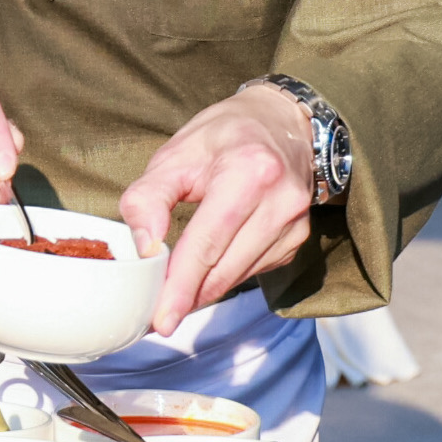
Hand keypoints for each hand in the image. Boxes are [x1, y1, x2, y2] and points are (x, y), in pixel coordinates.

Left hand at [120, 84, 314, 335]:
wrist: (282, 122)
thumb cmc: (221, 137)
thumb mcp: (174, 155)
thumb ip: (148, 198)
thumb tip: (143, 247)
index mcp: (247, 173)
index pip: (207, 243)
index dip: (181, 285)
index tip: (161, 319)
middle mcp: (279, 201)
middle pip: (224, 267)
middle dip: (187, 297)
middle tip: (155, 317)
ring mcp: (294, 223)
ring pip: (240, 275)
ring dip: (204, 291)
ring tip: (172, 298)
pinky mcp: (298, 238)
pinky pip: (254, 270)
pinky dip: (225, 277)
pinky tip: (205, 273)